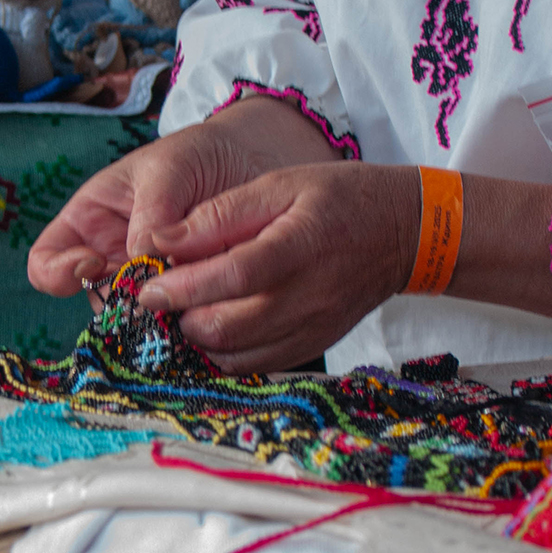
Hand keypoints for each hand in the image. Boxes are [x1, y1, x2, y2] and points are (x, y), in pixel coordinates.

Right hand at [27, 95, 342, 297]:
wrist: (251, 163)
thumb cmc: (196, 156)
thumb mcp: (168, 170)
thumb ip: (153, 213)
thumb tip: (143, 261)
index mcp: (89, 224)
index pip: (47, 263)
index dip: (57, 272)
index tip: (90, 263)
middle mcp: (113, 263)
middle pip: (97, 302)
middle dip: (125, 300)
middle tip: (161, 286)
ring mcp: (150, 286)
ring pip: (142, 319)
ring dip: (166, 311)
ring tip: (201, 284)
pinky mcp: (188, 302)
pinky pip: (180, 323)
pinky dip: (196, 317)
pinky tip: (219, 299)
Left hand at [136, 162, 419, 372]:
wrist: (404, 234)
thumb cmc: (337, 199)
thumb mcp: (278, 186)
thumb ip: (218, 215)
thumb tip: (162, 240)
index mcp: (298, 247)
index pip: (232, 277)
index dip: (183, 287)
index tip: (147, 287)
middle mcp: (307, 297)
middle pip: (228, 328)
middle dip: (182, 318)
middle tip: (162, 298)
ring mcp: (312, 329)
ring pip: (237, 356)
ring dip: (199, 340)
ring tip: (185, 311)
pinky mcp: (313, 347)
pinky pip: (256, 366)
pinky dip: (225, 354)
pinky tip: (214, 327)